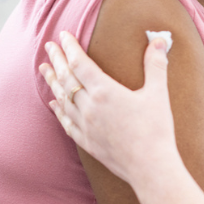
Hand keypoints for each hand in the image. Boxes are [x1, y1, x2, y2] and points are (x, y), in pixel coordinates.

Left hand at [40, 31, 182, 187]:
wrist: (150, 167)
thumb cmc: (156, 129)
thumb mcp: (158, 93)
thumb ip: (156, 64)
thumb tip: (160, 40)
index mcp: (105, 91)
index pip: (80, 63)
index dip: (70, 48)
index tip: (63, 35)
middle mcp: (90, 107)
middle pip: (66, 78)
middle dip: (57, 60)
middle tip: (48, 46)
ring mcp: (85, 126)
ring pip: (62, 99)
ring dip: (52, 82)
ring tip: (44, 69)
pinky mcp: (87, 142)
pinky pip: (66, 122)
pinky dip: (58, 110)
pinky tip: (53, 103)